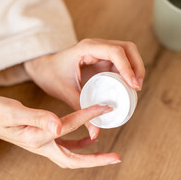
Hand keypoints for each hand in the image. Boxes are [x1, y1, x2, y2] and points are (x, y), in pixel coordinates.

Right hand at [0, 95, 120, 167]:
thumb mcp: (12, 111)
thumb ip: (36, 117)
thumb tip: (58, 125)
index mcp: (36, 137)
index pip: (68, 126)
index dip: (87, 115)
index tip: (104, 106)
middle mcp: (40, 145)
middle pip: (74, 159)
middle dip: (97, 160)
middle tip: (116, 158)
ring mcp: (40, 144)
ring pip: (70, 155)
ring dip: (89, 154)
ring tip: (106, 150)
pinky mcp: (39, 138)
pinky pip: (63, 145)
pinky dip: (77, 143)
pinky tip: (85, 136)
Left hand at [24, 38, 144, 139]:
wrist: (43, 68)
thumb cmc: (51, 75)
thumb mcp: (65, 93)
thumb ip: (81, 113)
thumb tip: (96, 133)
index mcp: (87, 48)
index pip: (115, 51)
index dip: (128, 67)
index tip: (134, 85)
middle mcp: (97, 46)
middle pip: (128, 48)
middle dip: (137, 66)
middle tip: (137, 88)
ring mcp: (101, 51)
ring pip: (128, 53)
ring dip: (136, 68)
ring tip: (136, 88)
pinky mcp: (103, 59)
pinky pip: (122, 61)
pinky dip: (129, 71)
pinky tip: (129, 86)